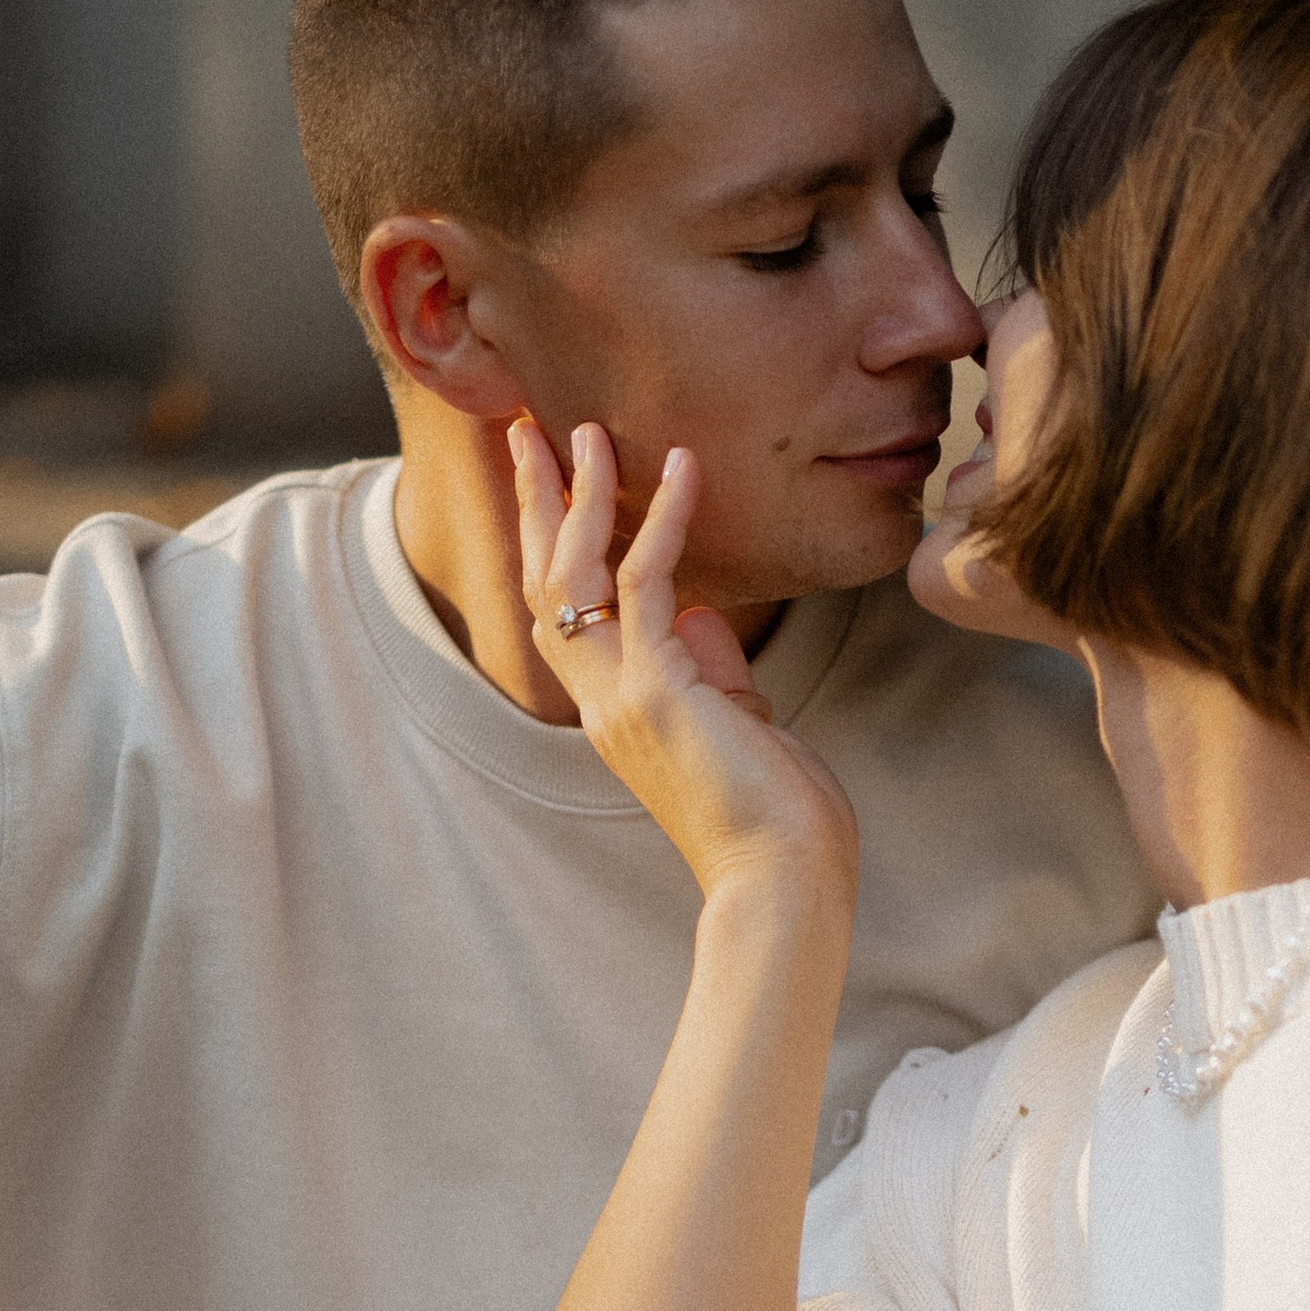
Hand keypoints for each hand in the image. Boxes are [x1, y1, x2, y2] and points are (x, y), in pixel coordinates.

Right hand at [511, 417, 856, 900]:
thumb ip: (717, 672)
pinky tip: (683, 468)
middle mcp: (601, 703)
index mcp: (615, 714)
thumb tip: (706, 613)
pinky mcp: (658, 690)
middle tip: (527, 431)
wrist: (782, 880)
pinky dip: (666, 520)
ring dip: (582, 495)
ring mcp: (621, 697)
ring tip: (587, 431)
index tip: (554, 481)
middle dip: (538, 503)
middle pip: (546, 582)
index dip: (553, 544)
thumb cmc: (778, 819)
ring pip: (576, 574)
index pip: (565, 614)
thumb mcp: (743, 727)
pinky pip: (648, 583)